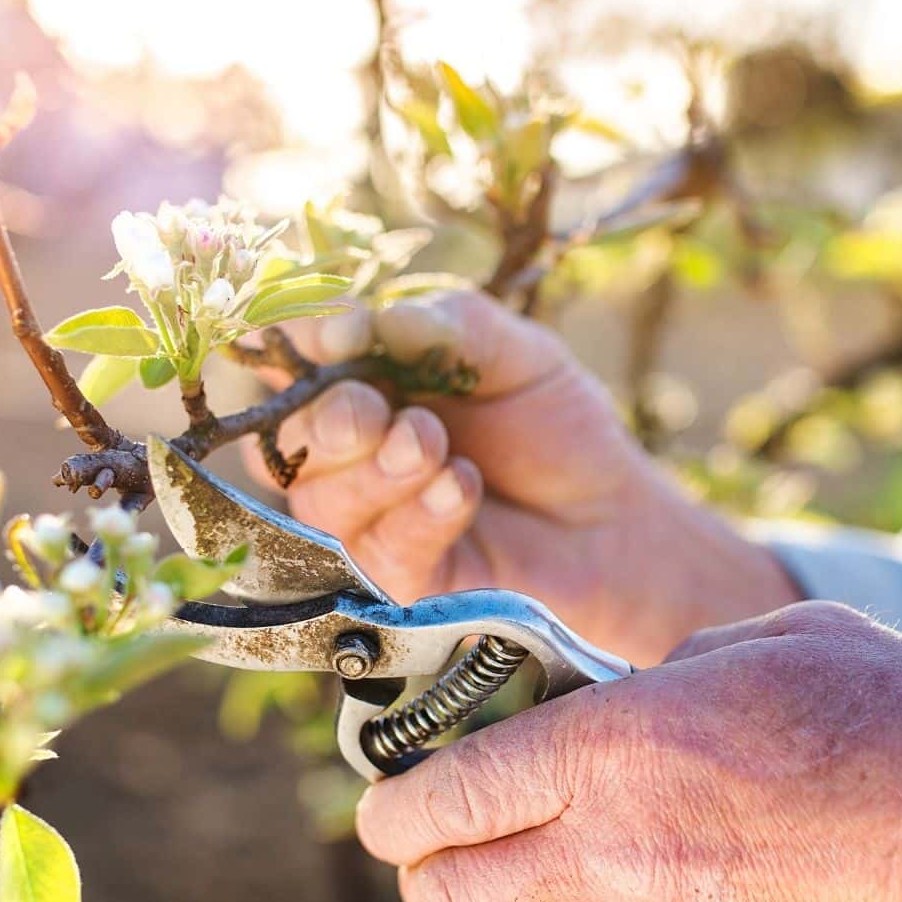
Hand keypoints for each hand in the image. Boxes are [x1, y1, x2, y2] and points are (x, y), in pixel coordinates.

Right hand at [246, 290, 797, 665]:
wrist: (613, 517)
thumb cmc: (559, 428)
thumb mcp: (520, 354)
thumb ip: (452, 326)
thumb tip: (376, 320)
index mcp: (365, 382)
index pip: (295, 359)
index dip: (299, 344)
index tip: (340, 333)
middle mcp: (350, 452)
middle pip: (288, 439)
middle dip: (329, 419)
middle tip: (381, 412)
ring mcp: (367, 520)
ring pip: (320, 500)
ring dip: (376, 470)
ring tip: (436, 447)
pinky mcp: (397, 581)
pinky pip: (376, 550)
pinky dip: (417, 514)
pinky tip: (462, 488)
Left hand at [358, 601, 901, 901]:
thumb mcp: (782, 638)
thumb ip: (679, 663)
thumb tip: (633, 690)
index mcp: (620, 745)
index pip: (453, 792)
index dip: (395, 806)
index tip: (383, 809)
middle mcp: (617, 851)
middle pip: (457, 888)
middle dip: (421, 870)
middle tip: (424, 847)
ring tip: (486, 900)